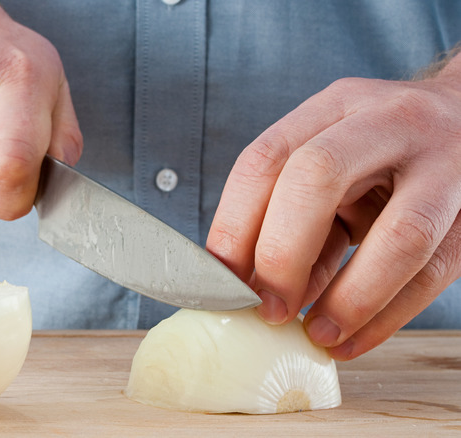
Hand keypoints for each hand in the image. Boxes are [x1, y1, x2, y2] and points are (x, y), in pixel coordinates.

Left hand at [206, 57, 460, 359]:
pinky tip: (351, 338)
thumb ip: (293, 212)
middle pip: (318, 176)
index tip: (221, 280)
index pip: (266, 158)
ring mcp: (443, 163)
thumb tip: (249, 286)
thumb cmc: (385, 154)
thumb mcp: (334, 163)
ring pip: (400, 234)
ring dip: (349, 297)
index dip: (235, 224)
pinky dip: (385, 316)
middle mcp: (387, 121)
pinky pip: (432, 272)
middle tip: (266, 307)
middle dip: (283, 253)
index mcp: (335, 106)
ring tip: (315, 334)